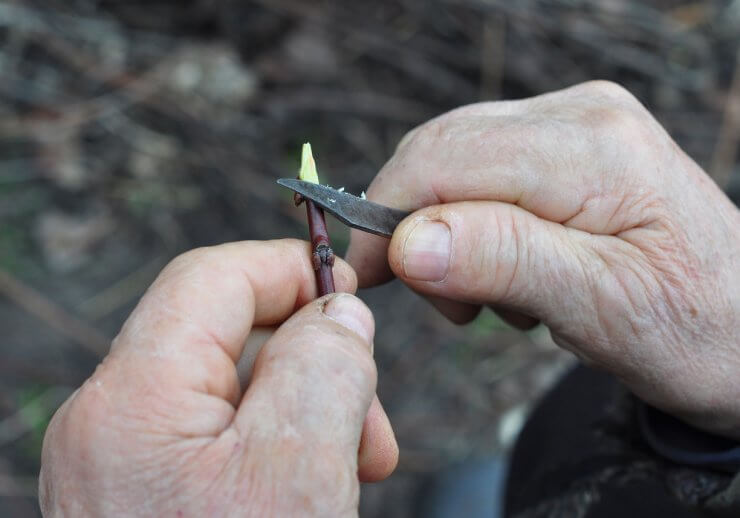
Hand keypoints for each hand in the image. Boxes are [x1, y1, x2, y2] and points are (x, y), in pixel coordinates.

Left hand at [40, 240, 397, 516]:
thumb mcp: (299, 474)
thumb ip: (324, 368)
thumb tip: (339, 313)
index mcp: (132, 400)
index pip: (211, 279)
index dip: (286, 270)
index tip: (348, 289)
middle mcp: (110, 424)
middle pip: (228, 336)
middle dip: (312, 363)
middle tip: (370, 425)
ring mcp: (122, 465)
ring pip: (233, 389)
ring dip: (305, 413)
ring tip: (352, 470)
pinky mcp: (143, 496)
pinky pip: (221, 440)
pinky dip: (277, 450)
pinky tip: (314, 491)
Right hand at [347, 81, 739, 437]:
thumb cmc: (697, 330)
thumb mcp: (603, 311)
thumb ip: (506, 263)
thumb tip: (407, 242)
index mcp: (594, 150)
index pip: (445, 160)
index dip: (387, 217)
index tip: (365, 278)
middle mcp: (583, 114)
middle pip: (442, 150)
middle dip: (417, 228)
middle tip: (450, 305)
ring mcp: (576, 122)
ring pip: (455, 161)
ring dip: (448, 233)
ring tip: (501, 300)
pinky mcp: (569, 143)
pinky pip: (483, 171)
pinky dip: (474, 227)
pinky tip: (516, 271)